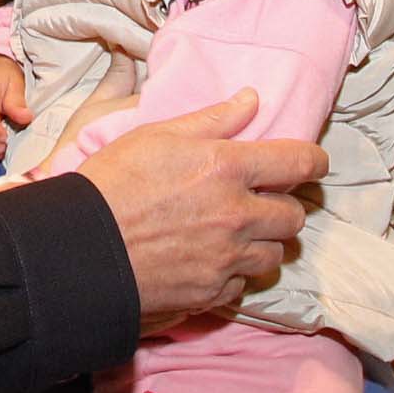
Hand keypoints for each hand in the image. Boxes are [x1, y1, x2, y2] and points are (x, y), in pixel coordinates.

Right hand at [68, 98, 312, 324]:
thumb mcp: (157, 136)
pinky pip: (243, 284)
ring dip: (264, 242)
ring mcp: (226, 258)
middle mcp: (236, 215)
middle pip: (294, 215)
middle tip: (261, 200)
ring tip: (236, 233)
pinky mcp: (211, 293)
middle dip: (284, 205)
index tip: (312, 163)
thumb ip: (212, 120)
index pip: (299, 162)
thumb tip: (251, 100)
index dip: (314, 161)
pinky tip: (211, 260)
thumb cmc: (111, 184)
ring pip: (275, 253)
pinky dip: (235, 274)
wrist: (79, 248)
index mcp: (227, 168)